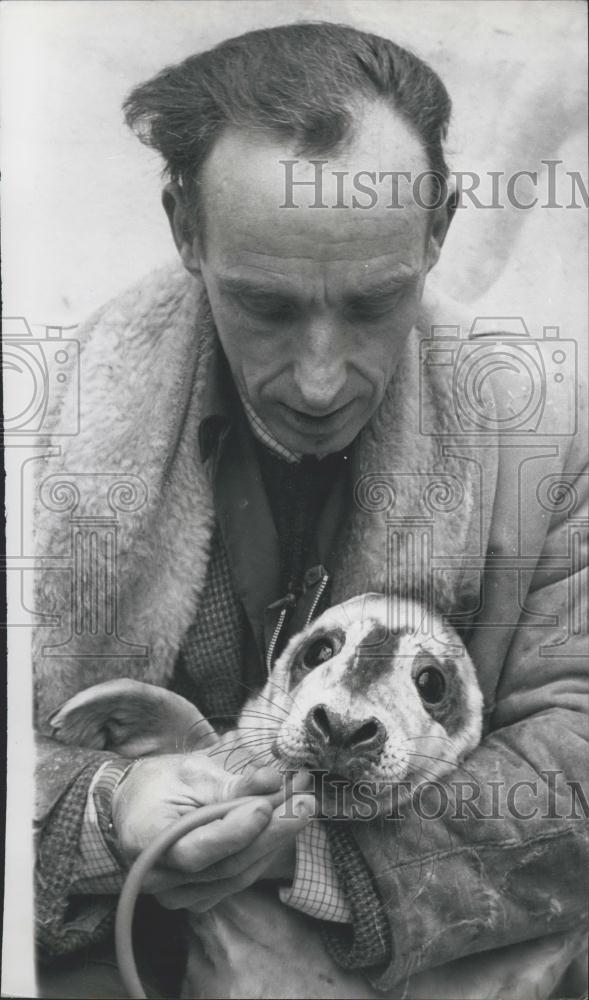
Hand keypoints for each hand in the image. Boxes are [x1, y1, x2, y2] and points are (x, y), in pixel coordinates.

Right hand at [112, 751, 313, 911]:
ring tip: (303, 806)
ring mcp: (180, 894)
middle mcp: (161, 879)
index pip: (197, 849)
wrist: (134, 806)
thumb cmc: (159, 783)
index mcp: (148, 843)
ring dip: (276, 840)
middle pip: (226, 864)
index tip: (267, 805)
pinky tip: (284, 826)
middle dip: (272, 832)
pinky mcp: (199, 896)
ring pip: (238, 874)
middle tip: (305, 801)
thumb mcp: (190, 771)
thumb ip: (232, 783)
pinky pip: (238, 878)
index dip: (236, 831)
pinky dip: (263, 852)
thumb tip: (273, 779)